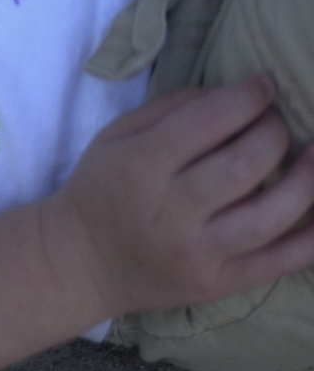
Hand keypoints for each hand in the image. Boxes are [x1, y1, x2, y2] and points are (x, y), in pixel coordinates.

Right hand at [47, 76, 313, 318]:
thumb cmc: (100, 190)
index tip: (266, 86)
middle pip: (246, 164)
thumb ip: (169, 110)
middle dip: (275, 132)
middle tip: (276, 122)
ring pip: (272, 214)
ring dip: (308, 178)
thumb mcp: (114, 138)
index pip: (209, 121)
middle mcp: (171, 210)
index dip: (249, 97)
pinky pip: (281, 262)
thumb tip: (234, 96)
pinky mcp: (218, 284)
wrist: (79, 263)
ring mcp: (198, 252)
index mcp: (139, 166)